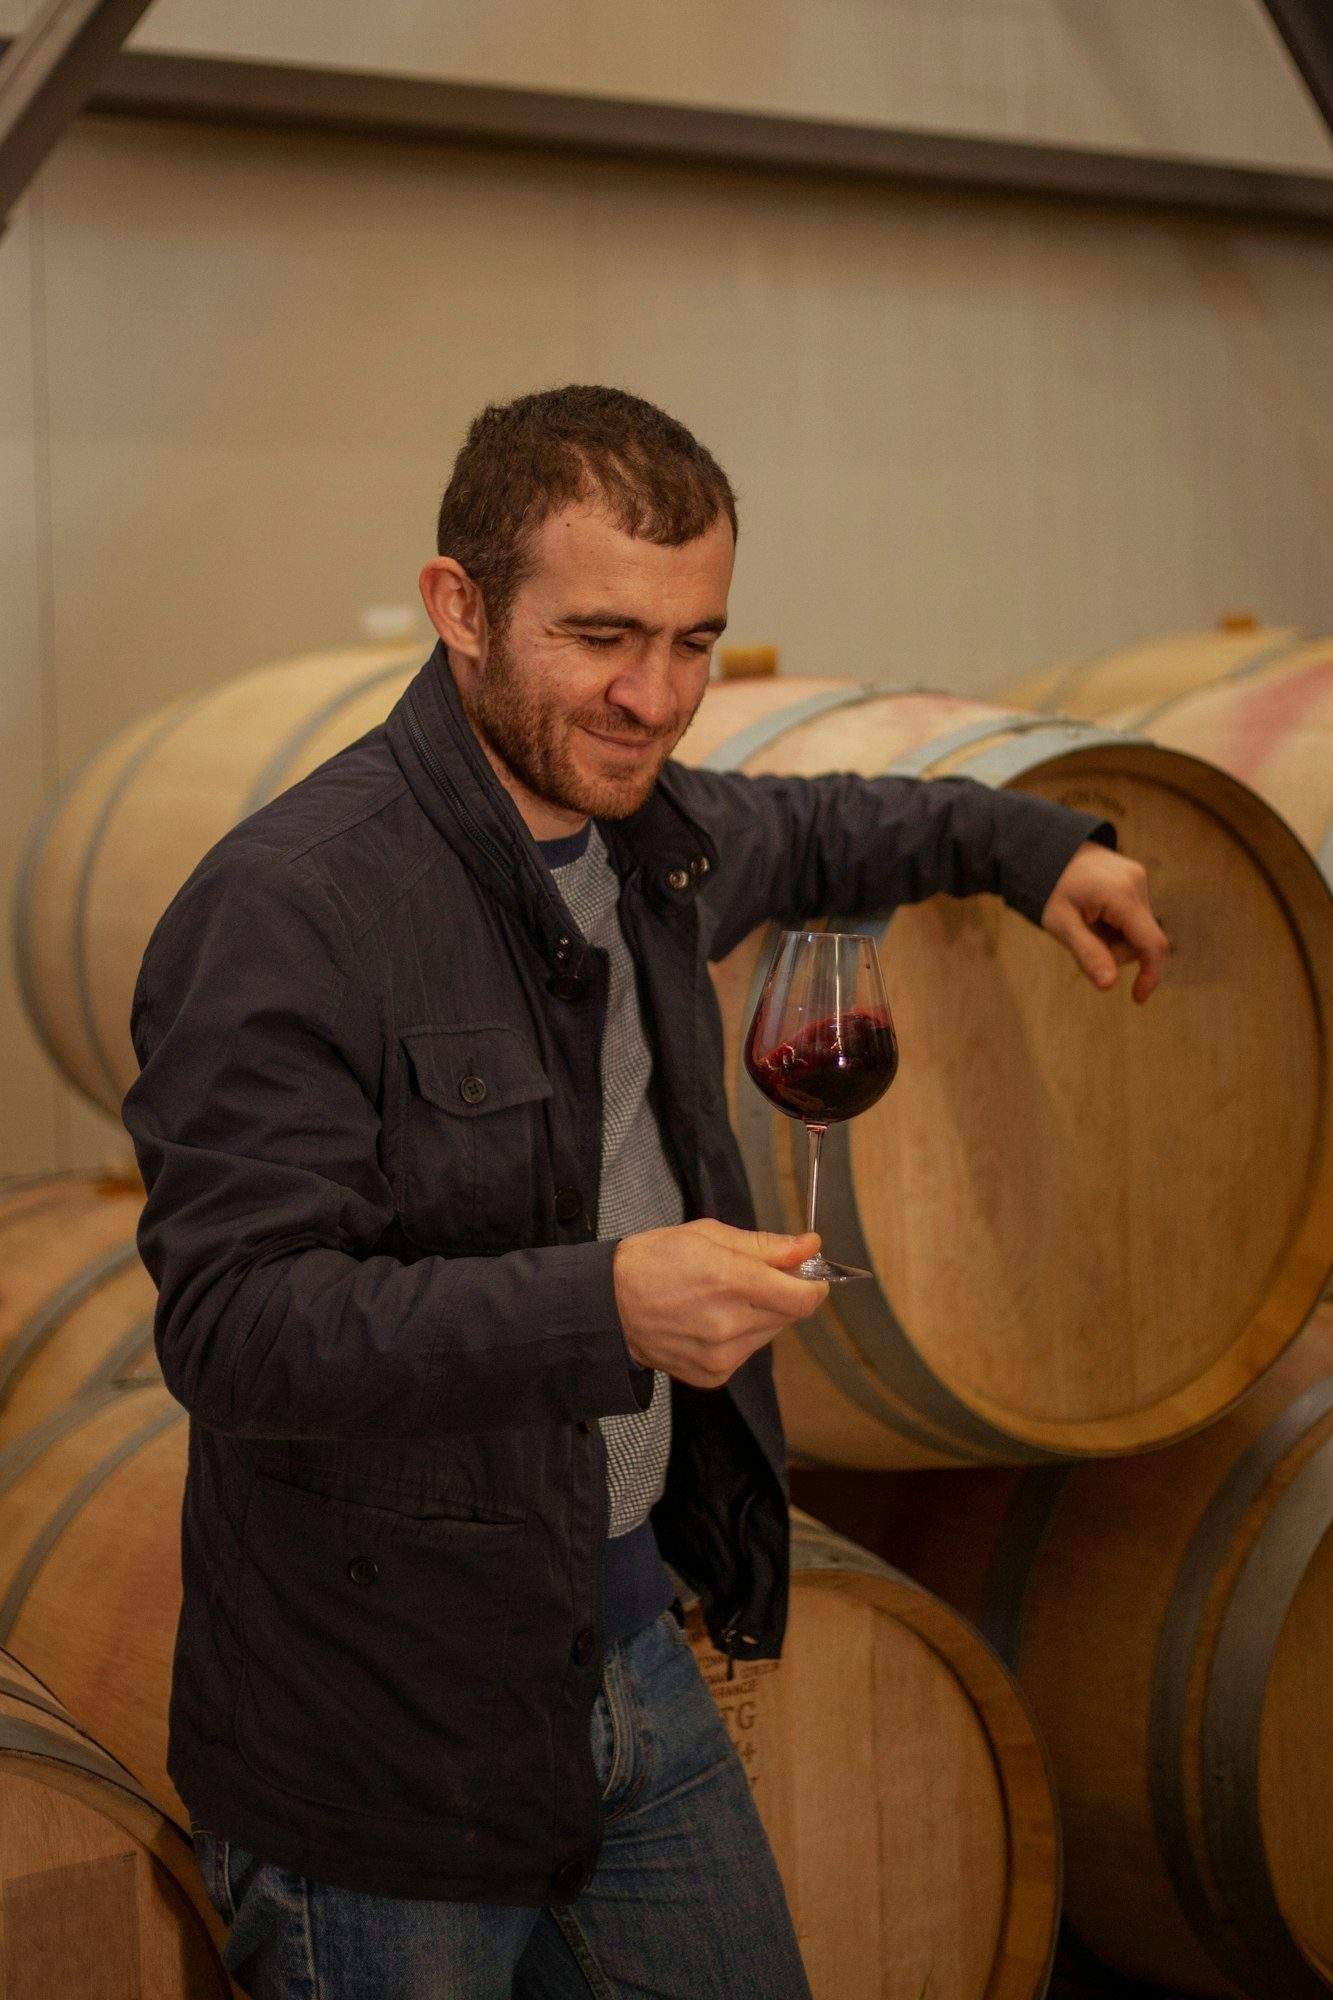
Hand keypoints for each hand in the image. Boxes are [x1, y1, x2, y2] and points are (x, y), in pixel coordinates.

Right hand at [613, 1219, 828, 1389]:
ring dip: (761, 1315)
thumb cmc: (655, 1260)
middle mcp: (729, 1323)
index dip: (814, 1284)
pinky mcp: (712, 1374)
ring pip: (770, 1334)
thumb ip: (767, 1245)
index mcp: (730, 1280)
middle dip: (783, 1294)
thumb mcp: (710, 1234)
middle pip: (790, 1315)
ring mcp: (721, 1355)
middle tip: (754, 1278)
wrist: (608, 1304)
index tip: (809, 1274)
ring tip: (722, 1299)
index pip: (802, 1297)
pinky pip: (746, 1352)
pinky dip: (740, 1336)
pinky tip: (710, 1321)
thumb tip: (811, 1246)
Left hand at [1040, 840, 1169, 1002]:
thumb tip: (1109, 986)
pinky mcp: (1135, 878)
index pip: (1151, 944)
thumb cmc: (1049, 888)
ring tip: (1085, 922)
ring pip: (1137, 929)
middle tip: (1082, 939)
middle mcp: (1137, 883)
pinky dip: (1115, 924)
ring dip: (1114, 937)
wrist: (1046, 849)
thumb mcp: (1061, 924)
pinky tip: (1094, 913)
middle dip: (1115, 951)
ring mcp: (1138, 878)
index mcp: (1121, 895)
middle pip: (1141, 940)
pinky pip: (1133, 914)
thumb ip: (1088, 953)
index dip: (1150, 975)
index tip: (1137, 998)